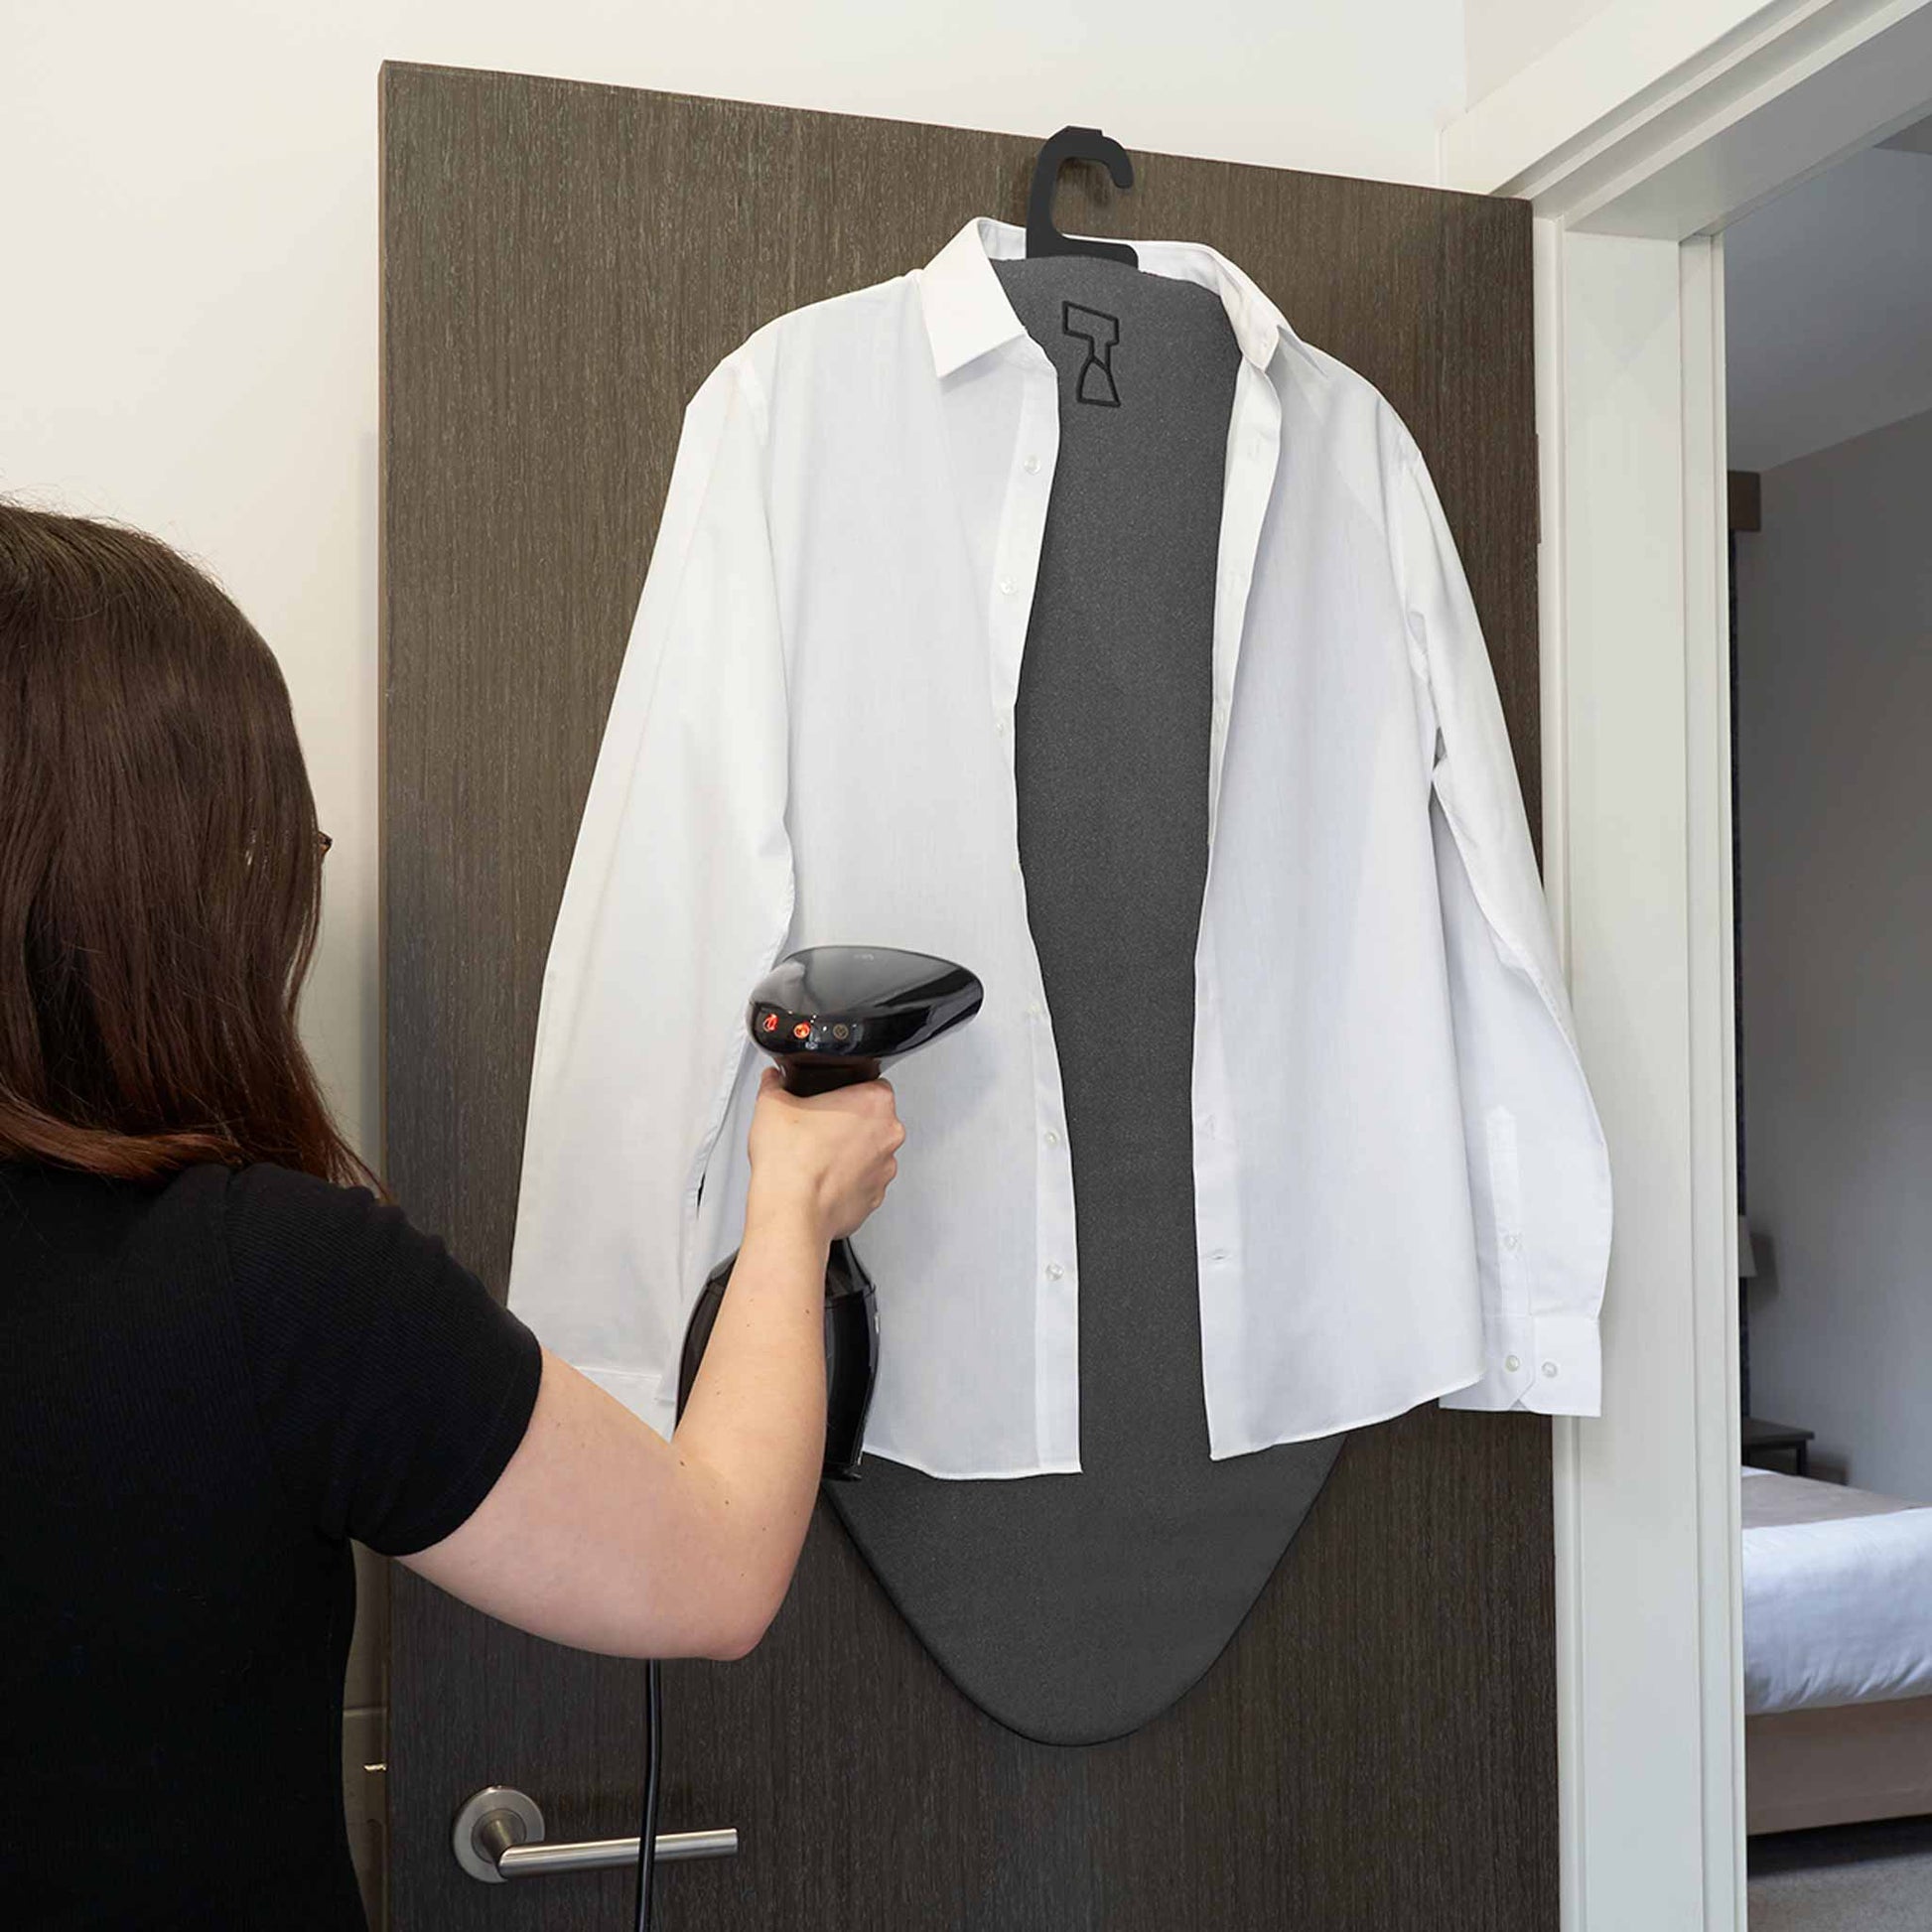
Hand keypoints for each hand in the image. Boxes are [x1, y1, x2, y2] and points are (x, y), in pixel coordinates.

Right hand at [745, 1068, 905, 1245]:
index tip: (829, 1099)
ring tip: (816, 1156)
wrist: (791, 1212)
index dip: (847, 1090)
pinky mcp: (874, 1199)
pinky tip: (821, 1180)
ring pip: (871, 1152)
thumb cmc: (791, 1161)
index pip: (872, 1083)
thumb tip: (773, 1080)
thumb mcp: (772, 1105)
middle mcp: (888, 1135)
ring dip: (850, 1152)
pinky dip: (846, 1181)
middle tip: (818, 1127)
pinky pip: (863, 1182)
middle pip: (874, 1119)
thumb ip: (775, 1083)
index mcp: (875, 1103)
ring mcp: (885, 1170)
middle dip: (849, 1122)